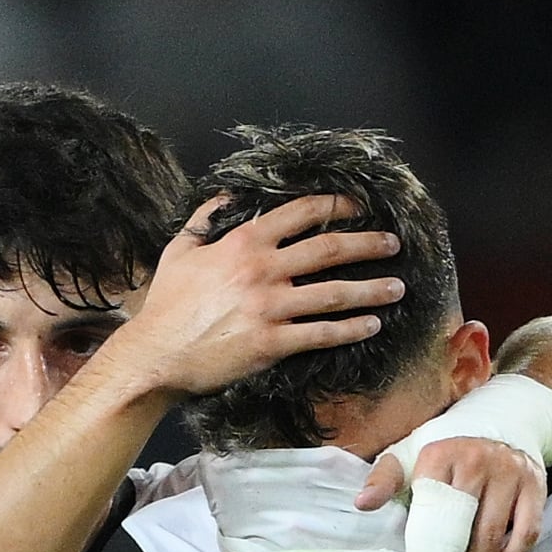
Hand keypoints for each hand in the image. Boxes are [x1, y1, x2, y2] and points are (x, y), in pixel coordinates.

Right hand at [108, 196, 404, 401]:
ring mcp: (270, 307)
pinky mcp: (272, 343)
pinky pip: (321, 334)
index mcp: (244, 243)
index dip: (337, 205)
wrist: (154, 356)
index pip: (302, 213)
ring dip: (371, 289)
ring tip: (396, 287)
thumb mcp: (180, 251)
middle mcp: (263, 270)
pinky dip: (350, 329)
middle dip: (368, 244)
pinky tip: (370, 325)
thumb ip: (205, 219)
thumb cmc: (165, 305)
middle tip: (393, 243)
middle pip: (330, 249)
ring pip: (334, 293)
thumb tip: (225, 195)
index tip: (360, 204)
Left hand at [356, 434, 544, 551]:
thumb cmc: (446, 449)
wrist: (503, 422)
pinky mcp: (536, 485)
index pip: (428, 515)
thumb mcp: (408, 454)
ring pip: (492, 537)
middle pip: (461, 531)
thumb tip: (362, 504)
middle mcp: (478, 461)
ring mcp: (511, 473)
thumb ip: (385, 479)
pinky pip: (526, 532)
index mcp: (440, 455)